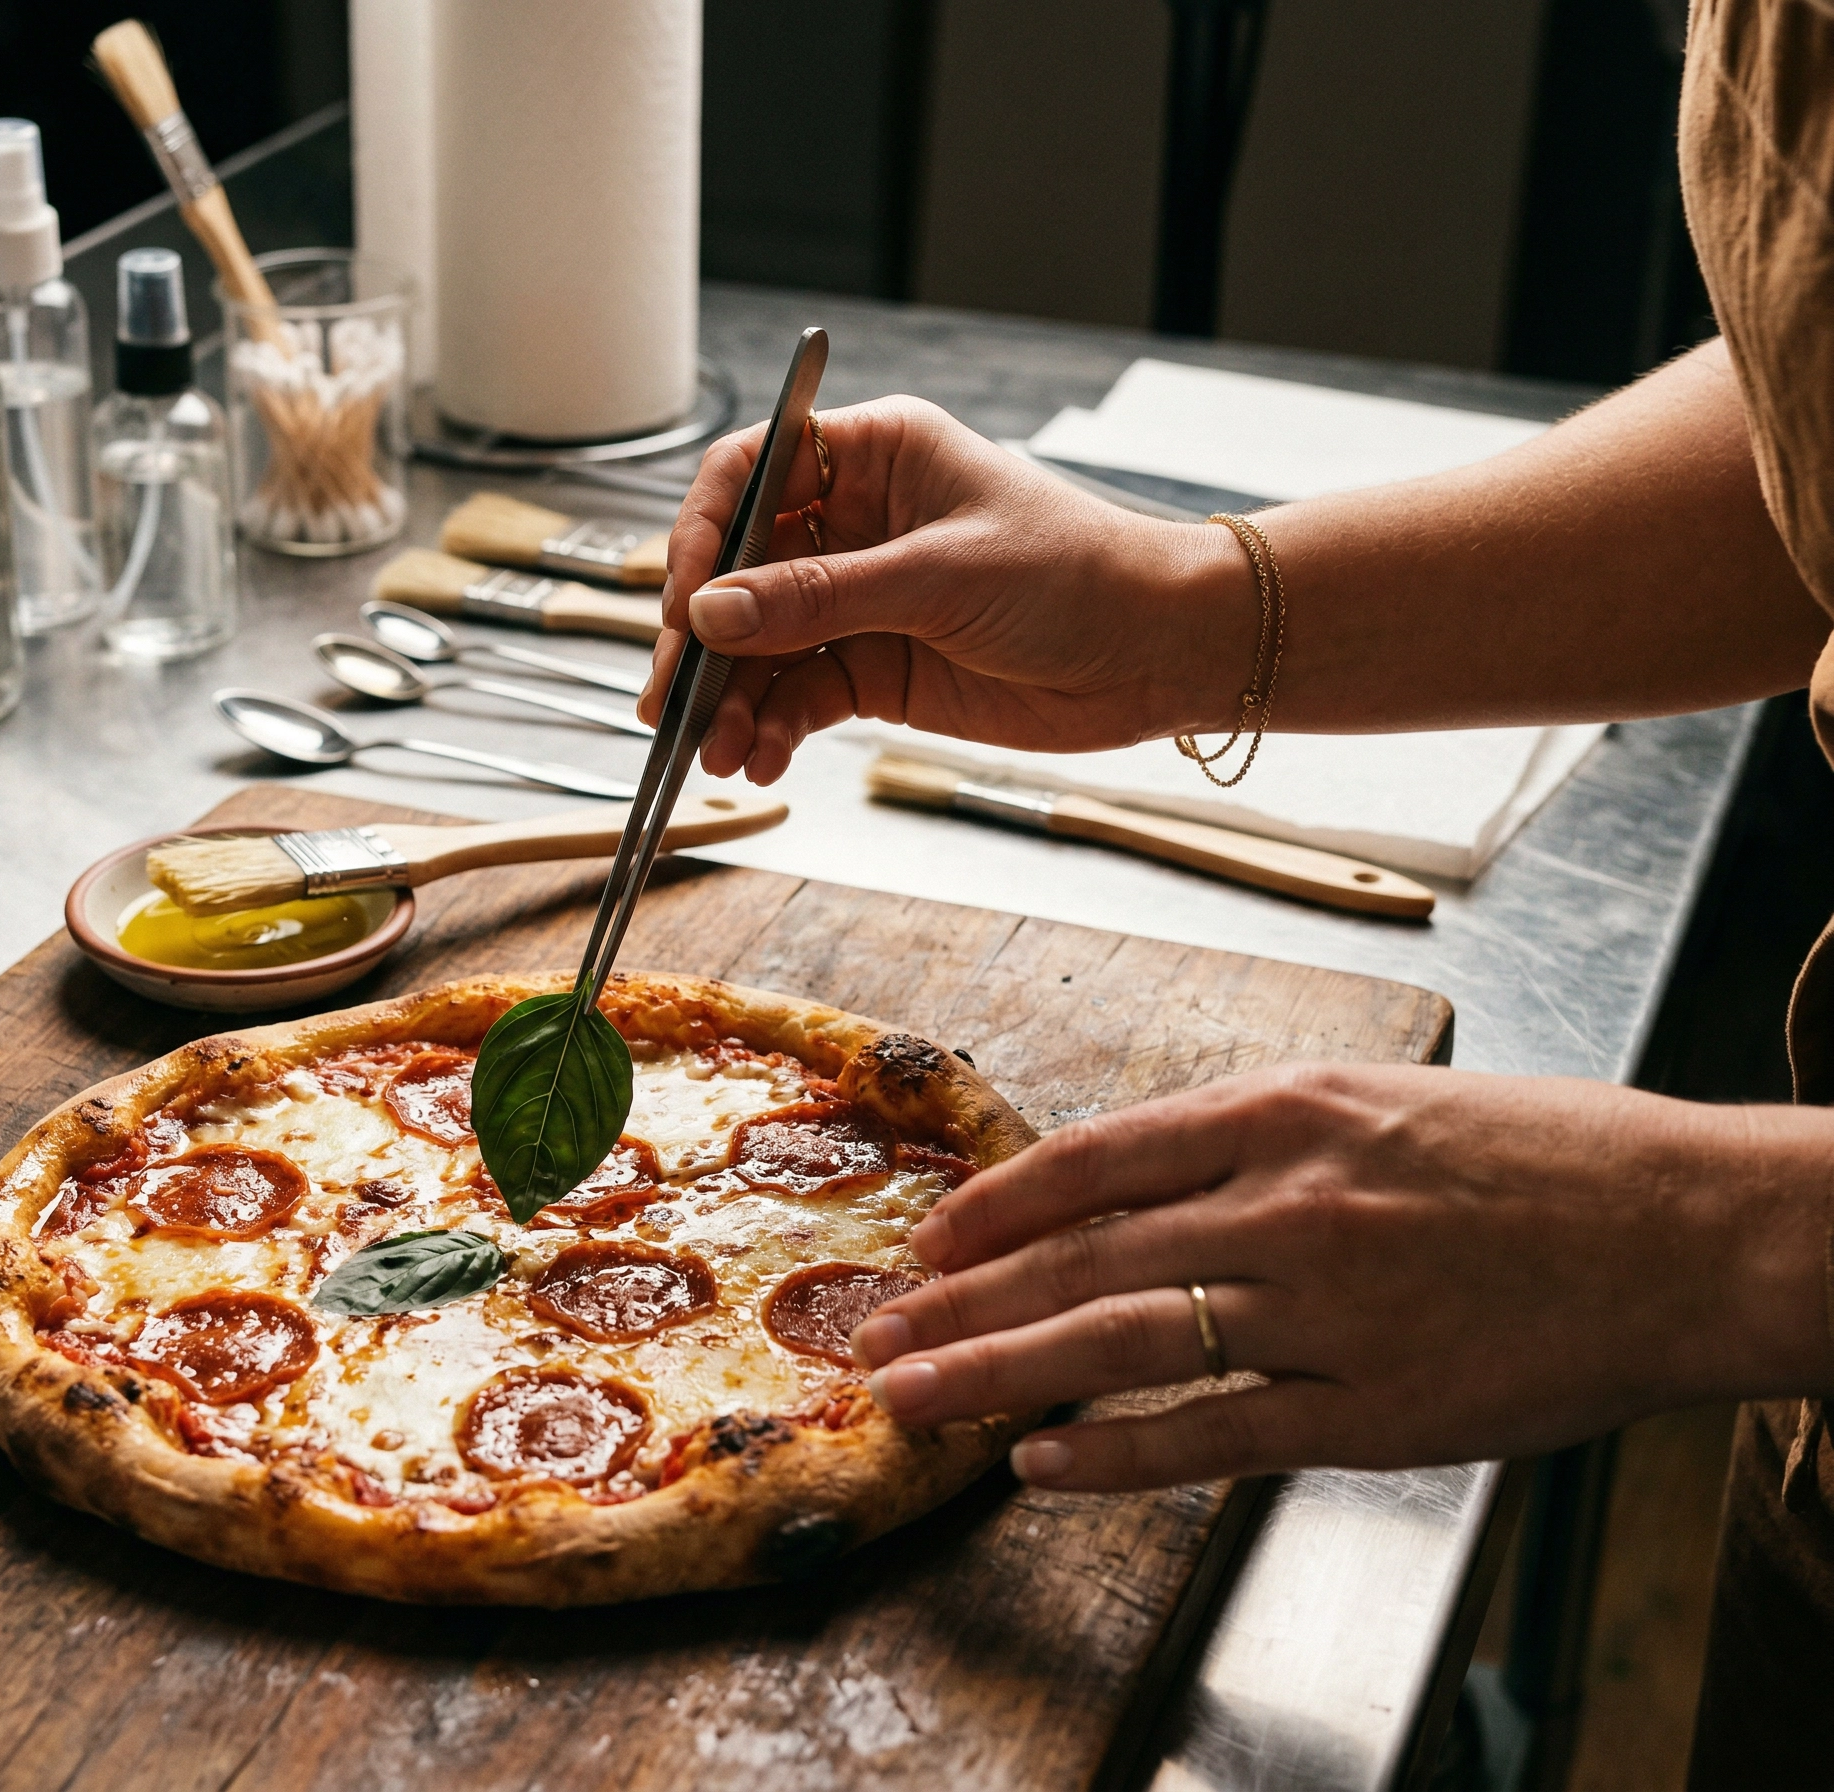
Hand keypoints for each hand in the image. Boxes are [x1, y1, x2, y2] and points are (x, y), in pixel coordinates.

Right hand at [637, 396, 1253, 783]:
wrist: (1159, 652)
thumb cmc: (1079, 575)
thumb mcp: (939, 578)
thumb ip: (819, 599)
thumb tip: (711, 614)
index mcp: (874, 456)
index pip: (752, 472)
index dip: (704, 532)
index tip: (684, 600)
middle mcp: (855, 522)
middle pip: (740, 570)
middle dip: (701, 639)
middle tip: (672, 698)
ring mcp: (861, 598)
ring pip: (761, 645)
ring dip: (730, 699)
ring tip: (715, 750)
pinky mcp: (875, 666)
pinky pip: (797, 695)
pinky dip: (771, 728)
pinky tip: (760, 757)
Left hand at [849, 1062, 1833, 1489]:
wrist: (1690, 1232)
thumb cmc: (1545, 1157)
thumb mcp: (1381, 1101)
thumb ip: (1253, 1140)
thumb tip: (1129, 1183)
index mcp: (1287, 1112)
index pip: (1095, 1158)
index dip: (996, 1204)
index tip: (931, 1238)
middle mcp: (1289, 1204)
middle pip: (1082, 1256)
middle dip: (962, 1298)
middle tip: (881, 1332)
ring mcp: (1327, 1312)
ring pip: (1121, 1343)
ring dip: (1000, 1374)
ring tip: (916, 1396)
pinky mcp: (1372, 1410)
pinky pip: (1215, 1434)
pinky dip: (1118, 1452)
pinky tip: (1044, 1464)